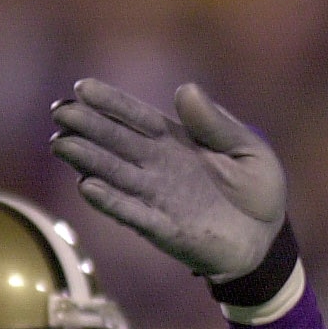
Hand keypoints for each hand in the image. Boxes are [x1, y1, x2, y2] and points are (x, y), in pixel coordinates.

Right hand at [50, 80, 285, 280]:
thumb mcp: (249, 150)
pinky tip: (89, 187)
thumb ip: (216, 124)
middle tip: (60, 111)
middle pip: (117, 142)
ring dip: (89, 161)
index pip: (139, 117)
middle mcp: (159, 167)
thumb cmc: (258, 191)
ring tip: (63, 145)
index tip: (83, 87)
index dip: (111, 103)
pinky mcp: (164, 229)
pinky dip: (113, 202)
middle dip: (88, 126)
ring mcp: (158, 198)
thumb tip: (185, 89)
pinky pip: (134, 214)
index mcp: (178, 142)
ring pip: (116, 175)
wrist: (267, 241)